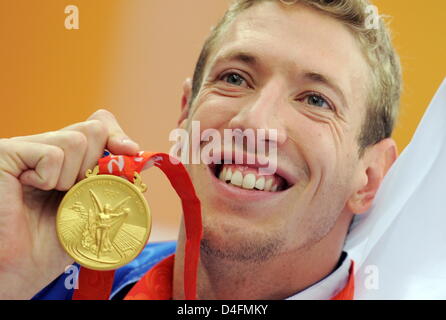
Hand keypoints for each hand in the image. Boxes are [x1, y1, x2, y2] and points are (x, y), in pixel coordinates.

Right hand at [0, 109, 138, 298]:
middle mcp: (48, 145)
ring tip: (51, 196)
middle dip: (95, 165)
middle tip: (75, 192)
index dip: (117, 135)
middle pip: (94, 129)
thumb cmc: (55, 240)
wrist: (21, 268)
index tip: (130, 152)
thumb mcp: (95, 204)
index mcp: (70, 156)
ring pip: (77, 140)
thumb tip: (135, 153)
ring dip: (72, 178)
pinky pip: (51, 154)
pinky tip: (32, 190)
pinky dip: (49, 179)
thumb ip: (112, 177)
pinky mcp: (8, 152)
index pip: (100, 123)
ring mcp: (27, 146)